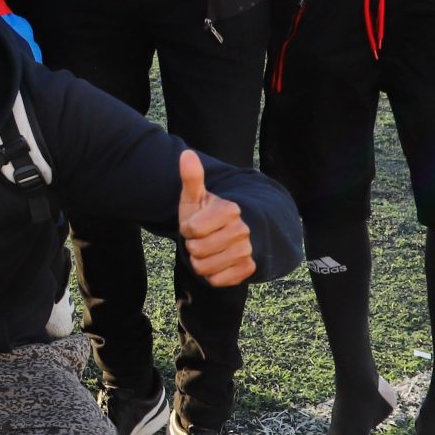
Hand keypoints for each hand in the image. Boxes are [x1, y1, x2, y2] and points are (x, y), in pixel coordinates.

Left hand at [177, 148, 254, 287]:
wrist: (225, 236)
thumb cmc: (204, 215)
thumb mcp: (195, 197)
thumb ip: (191, 177)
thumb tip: (186, 154)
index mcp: (230, 209)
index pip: (192, 229)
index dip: (187, 229)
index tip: (193, 225)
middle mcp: (242, 229)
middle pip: (198, 249)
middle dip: (192, 247)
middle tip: (200, 239)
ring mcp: (247, 250)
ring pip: (205, 267)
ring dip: (200, 262)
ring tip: (207, 251)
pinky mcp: (248, 269)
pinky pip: (216, 280)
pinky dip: (211, 275)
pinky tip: (217, 263)